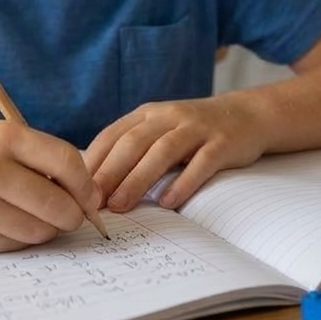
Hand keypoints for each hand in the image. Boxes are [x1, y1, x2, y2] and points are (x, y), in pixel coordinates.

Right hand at [0, 119, 102, 253]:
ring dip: (47, 229)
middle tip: (70, 216)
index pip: (66, 162)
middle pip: (57, 204)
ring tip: (34, 216)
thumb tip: (93, 197)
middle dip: (72, 215)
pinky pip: (15, 245)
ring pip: (39, 231)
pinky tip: (7, 223)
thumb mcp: (2, 140)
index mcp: (3, 136)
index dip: (86, 185)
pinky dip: (20, 238)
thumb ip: (45, 161)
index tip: (90, 198)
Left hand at [83, 97, 266, 212]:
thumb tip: (94, 185)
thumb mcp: (159, 131)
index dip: (93, 162)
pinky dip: (183, 182)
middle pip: (133, 143)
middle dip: (109, 173)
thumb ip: (132, 150)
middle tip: (91, 202)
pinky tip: (168, 202)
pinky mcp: (222, 143)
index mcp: (148, 114)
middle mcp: (169, 116)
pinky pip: (201, 162)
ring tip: (120, 205)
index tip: (74, 189)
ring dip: (138, 179)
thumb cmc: (193, 132)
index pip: (112, 135)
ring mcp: (197, 128)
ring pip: (162, 151)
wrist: (246, 115)